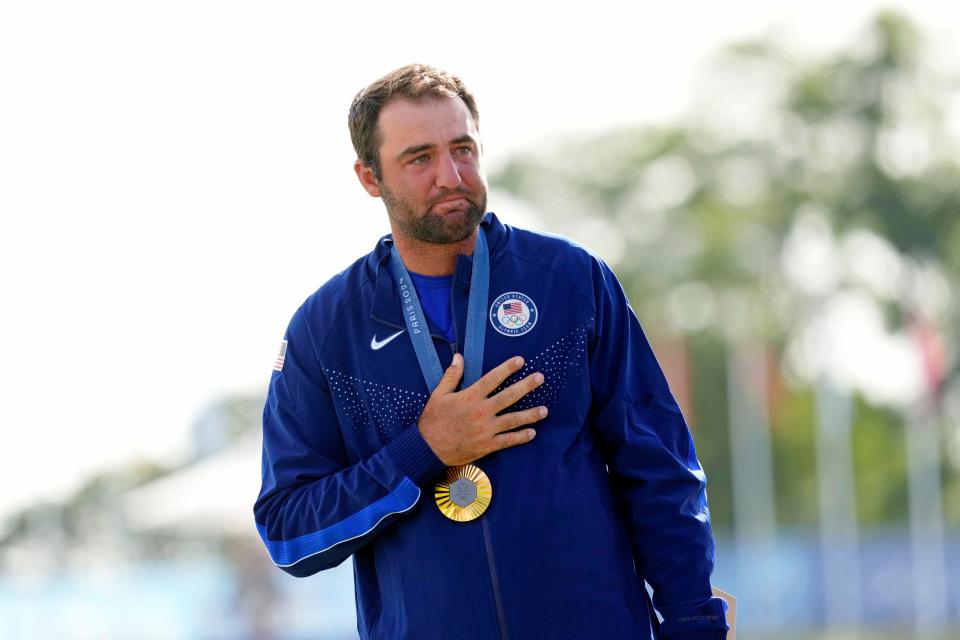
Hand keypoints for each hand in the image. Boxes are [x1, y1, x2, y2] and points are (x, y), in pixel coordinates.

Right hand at [418, 354, 547, 465]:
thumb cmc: (433, 420)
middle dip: (526, 386)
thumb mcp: (439, 394)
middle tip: (540, 378)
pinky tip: (532, 433)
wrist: (428, 448)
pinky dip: (521, 437)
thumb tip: (459, 356)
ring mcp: (486, 430)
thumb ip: (451, 375)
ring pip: (513, 420)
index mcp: (470, 397)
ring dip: (530, 414)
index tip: (520, 361)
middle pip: (509, 396)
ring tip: (545, 410)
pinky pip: (508, 441)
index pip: (493, 379)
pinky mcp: (487, 445)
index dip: (507, 369)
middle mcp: (481, 412)